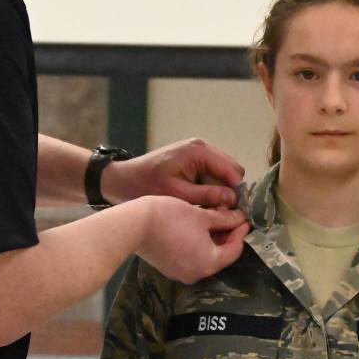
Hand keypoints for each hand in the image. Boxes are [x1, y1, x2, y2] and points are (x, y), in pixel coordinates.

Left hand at [103, 138, 244, 207]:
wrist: (121, 180)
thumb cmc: (146, 186)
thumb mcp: (178, 194)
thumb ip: (207, 195)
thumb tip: (233, 199)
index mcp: (199, 151)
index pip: (233, 170)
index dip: (236, 192)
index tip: (234, 212)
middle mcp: (202, 147)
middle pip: (231, 171)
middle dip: (228, 191)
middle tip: (220, 212)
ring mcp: (197, 151)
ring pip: (222, 174)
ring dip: (219, 190)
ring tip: (208, 209)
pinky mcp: (193, 159)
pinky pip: (211, 174)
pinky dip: (210, 187)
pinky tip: (200, 202)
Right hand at [135, 196, 249, 283]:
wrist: (134, 225)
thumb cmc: (171, 218)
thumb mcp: (202, 216)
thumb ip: (224, 219)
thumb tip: (239, 219)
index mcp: (209, 263)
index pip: (234, 250)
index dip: (240, 232)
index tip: (243, 219)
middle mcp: (196, 274)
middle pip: (219, 255)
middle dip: (225, 234)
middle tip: (228, 214)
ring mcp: (180, 273)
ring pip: (204, 255)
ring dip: (211, 238)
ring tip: (213, 217)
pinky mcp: (168, 268)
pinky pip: (191, 257)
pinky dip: (197, 244)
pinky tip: (197, 227)